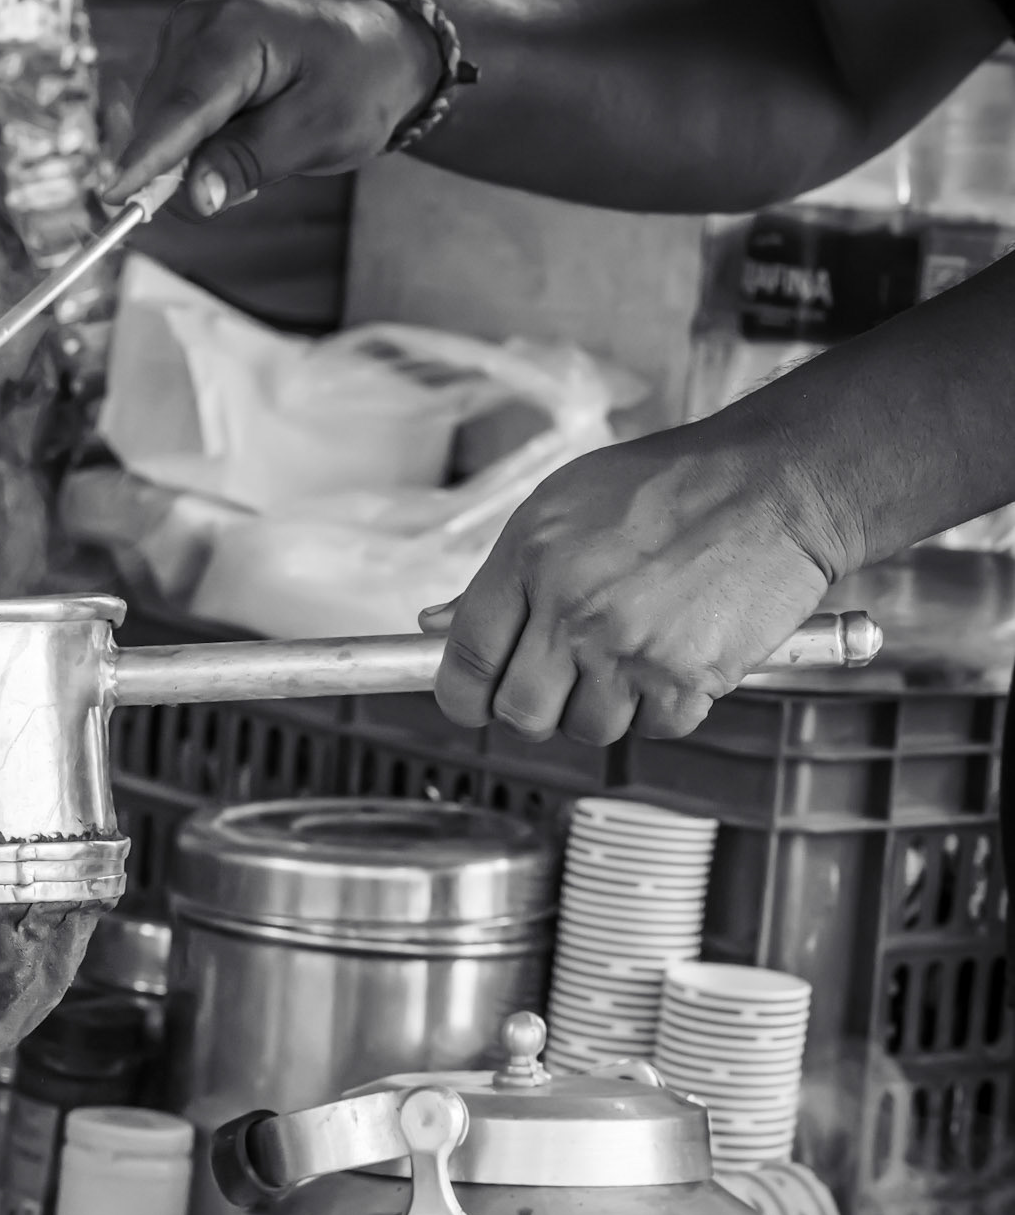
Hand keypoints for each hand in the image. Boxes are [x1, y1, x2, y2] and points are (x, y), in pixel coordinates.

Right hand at [106, 0, 441, 217]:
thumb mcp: (316, 133)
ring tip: (260, 149)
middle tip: (255, 179)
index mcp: (234, 32)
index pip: (180, 109)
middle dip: (189, 169)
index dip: (146, 159)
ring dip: (197, 160)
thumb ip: (249, 162)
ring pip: (160, 129)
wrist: (378, 54)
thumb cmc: (357, 86)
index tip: (114, 198)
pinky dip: (198, 147)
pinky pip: (170, 124)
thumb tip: (193, 198)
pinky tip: (242, 138)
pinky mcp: (183, 62)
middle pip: (161, 124)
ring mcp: (185, 41)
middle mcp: (196, 26)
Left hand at [421, 417, 841, 744]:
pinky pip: (654, 729)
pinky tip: (675, 656)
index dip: (462, 694)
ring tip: (631, 654)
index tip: (475, 699)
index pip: (464, 660)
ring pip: (588, 730)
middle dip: (536, 709)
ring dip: (605, 707)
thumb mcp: (562, 506)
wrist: (777, 484)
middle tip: (561, 681)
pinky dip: (664, 707)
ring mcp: (629, 648)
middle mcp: (574, 608)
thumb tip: (436, 626)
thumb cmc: (672, 486)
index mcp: (531, 560)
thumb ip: (498, 576)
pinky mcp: (686, 678)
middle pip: (520, 714)